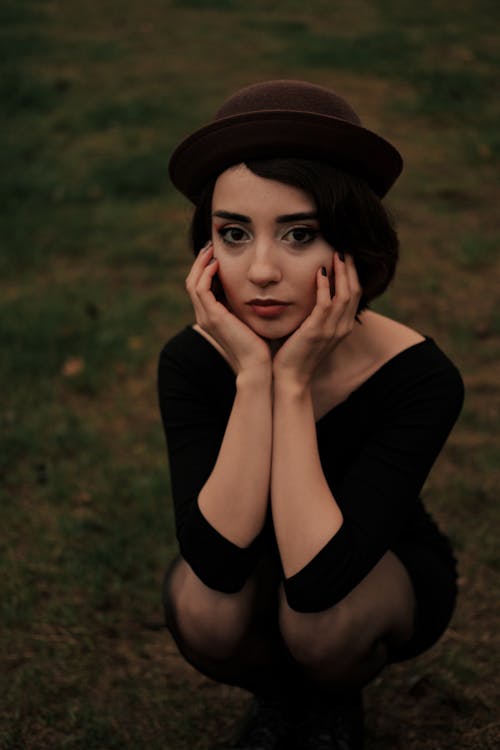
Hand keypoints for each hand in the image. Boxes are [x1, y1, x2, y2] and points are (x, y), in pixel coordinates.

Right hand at [185, 243, 271, 377]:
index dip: (205, 270)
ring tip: (211, 250)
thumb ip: (245, 307)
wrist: (257, 366)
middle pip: (192, 282)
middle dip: (200, 263)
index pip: (200, 288)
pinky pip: (201, 289)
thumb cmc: (258, 346)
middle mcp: (204, 316)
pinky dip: (206, 273)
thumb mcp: (249, 321)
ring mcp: (206, 317)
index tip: (216, 255)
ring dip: (201, 264)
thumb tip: (254, 291)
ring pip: (193, 283)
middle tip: (210, 247)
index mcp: (211, 317)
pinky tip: (217, 264)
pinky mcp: (213, 316)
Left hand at [272, 252, 361, 386]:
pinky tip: (320, 271)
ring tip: (336, 253)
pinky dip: (324, 286)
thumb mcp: (312, 331)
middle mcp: (342, 328)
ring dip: (341, 272)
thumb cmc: (296, 354)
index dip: (352, 274)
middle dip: (351, 268)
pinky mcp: (317, 331)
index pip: (354, 295)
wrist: (290, 378)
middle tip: (345, 248)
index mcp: (343, 327)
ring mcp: (332, 330)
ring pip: (344, 295)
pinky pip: (326, 304)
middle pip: (354, 291)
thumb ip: (316, 314)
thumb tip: (311, 293)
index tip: (346, 256)